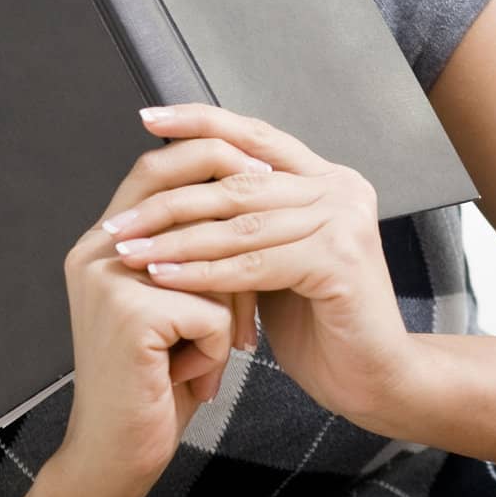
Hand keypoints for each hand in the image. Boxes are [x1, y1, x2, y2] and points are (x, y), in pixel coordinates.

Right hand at [60, 136, 267, 485]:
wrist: (118, 454)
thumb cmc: (155, 379)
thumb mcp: (172, 300)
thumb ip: (190, 249)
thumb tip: (249, 195)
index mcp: (104, 241)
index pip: (156, 167)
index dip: (210, 156)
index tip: (261, 167)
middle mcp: (97, 250)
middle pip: (178, 189)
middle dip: (236, 208)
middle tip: (278, 230)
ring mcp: (108, 279)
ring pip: (210, 262)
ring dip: (228, 308)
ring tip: (221, 345)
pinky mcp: (129, 316)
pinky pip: (210, 311)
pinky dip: (217, 347)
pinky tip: (193, 376)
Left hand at [102, 102, 416, 429]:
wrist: (374, 378)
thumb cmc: (322, 323)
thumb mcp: (278, 257)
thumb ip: (248, 220)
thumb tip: (180, 189)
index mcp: (327, 178)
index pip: (256, 136)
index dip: (201, 122)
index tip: (149, 118)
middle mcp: (340, 188)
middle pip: (239, 180)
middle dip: (171, 199)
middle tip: (121, 221)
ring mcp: (344, 220)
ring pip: (241, 222)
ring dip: (176, 239)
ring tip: (129, 251)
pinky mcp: (340, 259)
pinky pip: (254, 263)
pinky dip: (204, 272)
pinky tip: (165, 277)